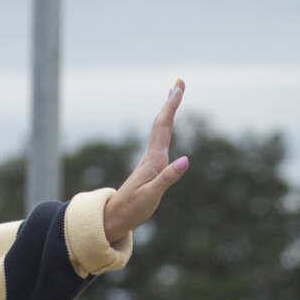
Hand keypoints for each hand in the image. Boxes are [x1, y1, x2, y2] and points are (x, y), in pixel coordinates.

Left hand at [101, 81, 190, 243]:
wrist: (115, 217)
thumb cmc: (132, 208)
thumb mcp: (152, 196)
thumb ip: (168, 178)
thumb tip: (185, 160)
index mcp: (153, 160)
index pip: (164, 126)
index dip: (171, 106)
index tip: (178, 87)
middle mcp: (152, 156)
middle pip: (163, 122)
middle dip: (171, 102)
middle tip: (180, 82)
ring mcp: (151, 161)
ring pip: (161, 129)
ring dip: (169, 111)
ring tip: (174, 95)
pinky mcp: (151, 168)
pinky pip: (161, 140)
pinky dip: (166, 127)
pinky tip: (168, 127)